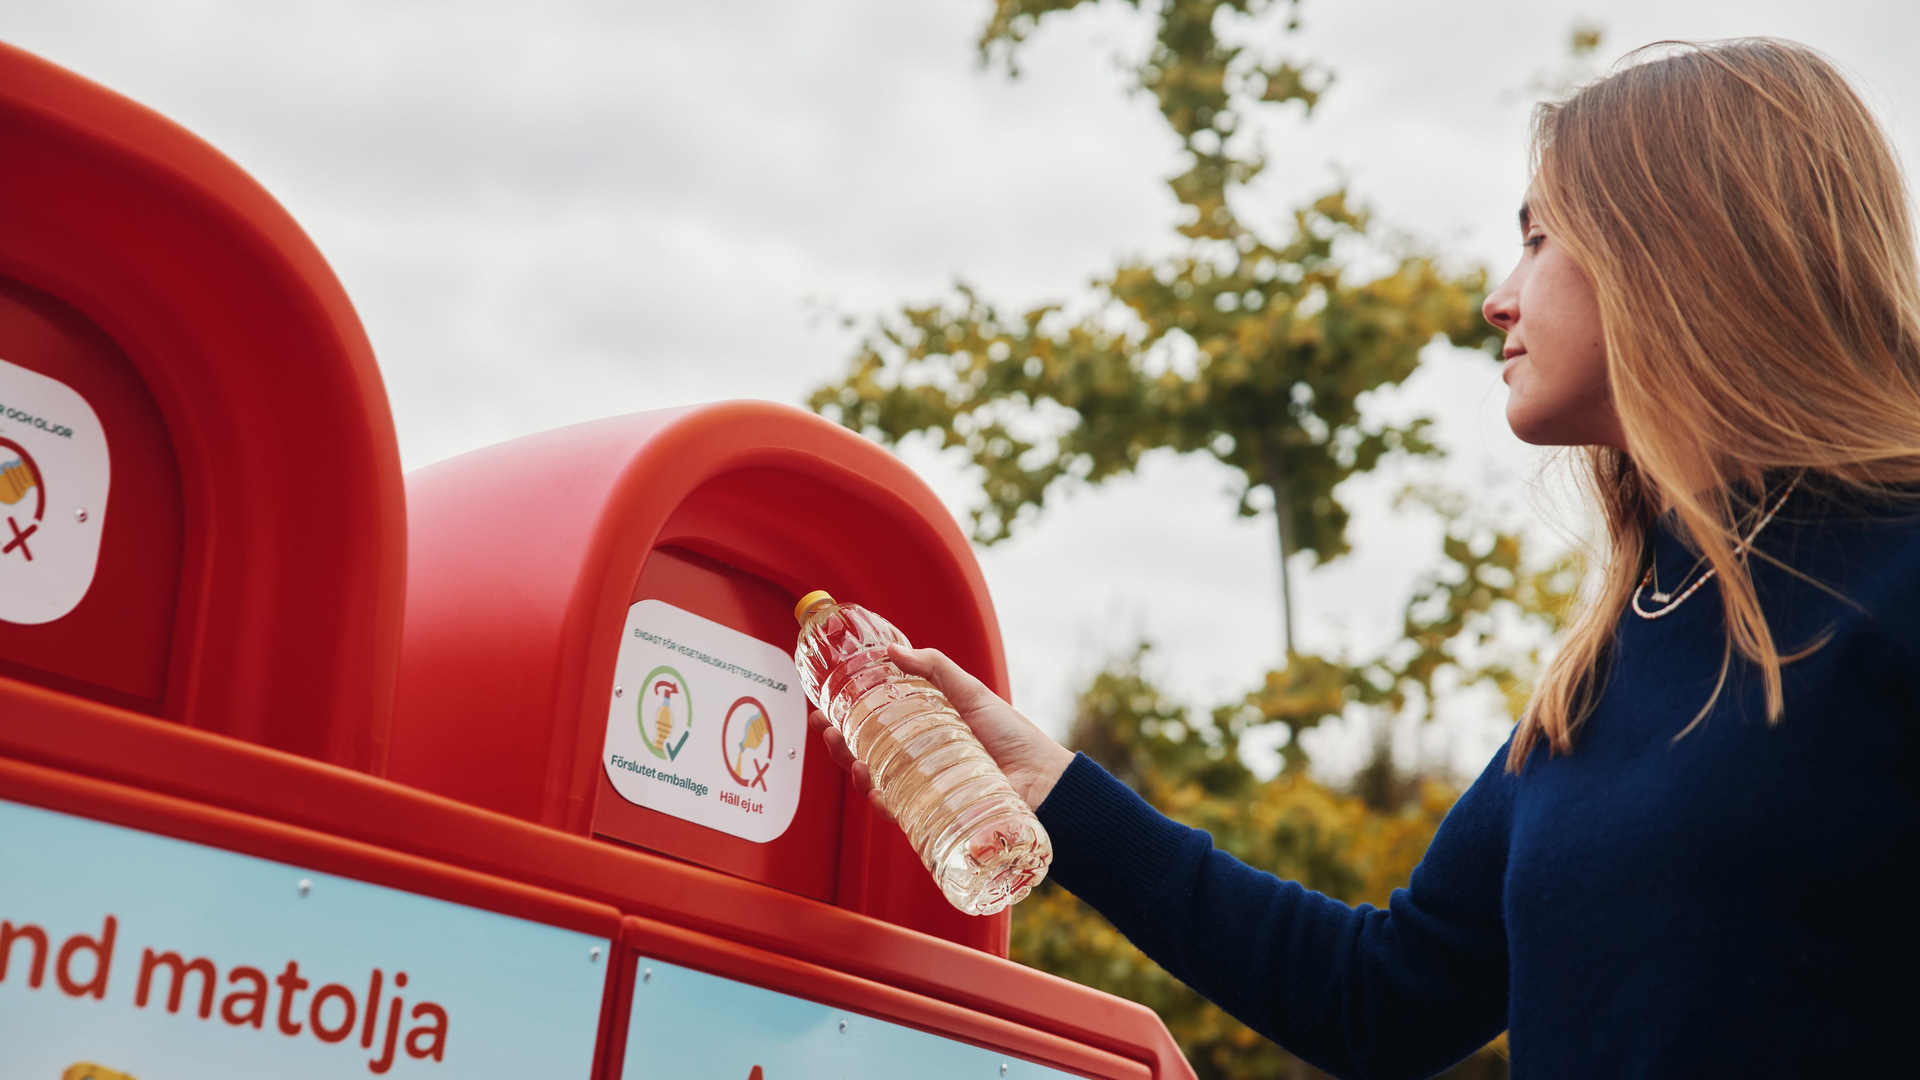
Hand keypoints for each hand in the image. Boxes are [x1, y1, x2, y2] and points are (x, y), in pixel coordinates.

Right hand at [807, 644, 1075, 823]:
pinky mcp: (929, 814)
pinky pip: (894, 809)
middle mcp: (918, 759)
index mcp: (924, 729)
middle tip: (825, 727)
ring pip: (873, 780)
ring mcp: (922, 787)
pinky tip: (871, 783)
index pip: (876, 721)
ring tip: (846, 752)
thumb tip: (891, 650)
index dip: (848, 714)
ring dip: (851, 766)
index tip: (825, 704)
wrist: (1042, 781)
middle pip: (866, 752)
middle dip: (838, 741)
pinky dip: (877, 798)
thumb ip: (934, 668)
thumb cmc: (1013, 736)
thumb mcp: (971, 692)